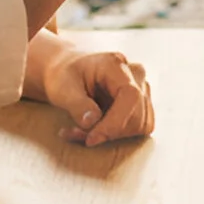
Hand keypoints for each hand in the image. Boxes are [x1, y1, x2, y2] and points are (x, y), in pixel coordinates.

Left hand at [32, 36, 154, 146]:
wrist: (67, 72)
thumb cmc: (63, 76)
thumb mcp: (61, 88)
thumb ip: (77, 105)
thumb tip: (92, 122)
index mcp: (115, 64)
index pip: (131, 95)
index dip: (115, 123)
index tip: (91, 139)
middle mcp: (135, 74)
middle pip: (138, 114)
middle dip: (109, 132)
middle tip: (76, 134)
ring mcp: (141, 89)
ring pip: (141, 125)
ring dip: (112, 136)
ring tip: (82, 132)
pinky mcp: (141, 104)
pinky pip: (138, 128)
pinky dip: (116, 136)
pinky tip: (94, 130)